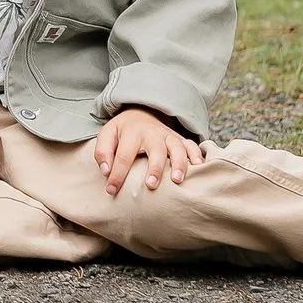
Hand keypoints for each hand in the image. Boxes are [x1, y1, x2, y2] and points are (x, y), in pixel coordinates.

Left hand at [91, 106, 205, 196]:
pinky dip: (197, 155)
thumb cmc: (122, 131)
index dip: (117, 175)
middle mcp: (151, 133)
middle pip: (155, 149)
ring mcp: (167, 135)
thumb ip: (103, 152)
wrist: (141, 112)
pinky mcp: (179, 139)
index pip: (123, 155)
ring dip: (179, 163)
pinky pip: (191, 145)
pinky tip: (199, 168)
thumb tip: (106, 171)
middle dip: (154, 168)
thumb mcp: (107, 135)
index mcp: (131, 132)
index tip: (111, 191)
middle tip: (151, 185)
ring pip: (177, 147)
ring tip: (177, 180)